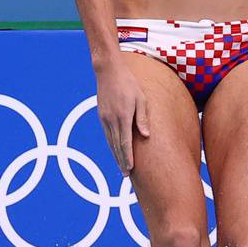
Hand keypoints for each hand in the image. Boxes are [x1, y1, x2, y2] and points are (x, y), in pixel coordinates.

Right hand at [93, 57, 148, 174]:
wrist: (108, 71)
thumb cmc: (129, 83)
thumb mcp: (141, 98)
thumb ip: (142, 118)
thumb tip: (146, 136)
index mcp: (123, 116)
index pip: (125, 142)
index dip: (128, 157)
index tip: (130, 169)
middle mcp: (111, 120)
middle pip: (116, 146)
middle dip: (121, 161)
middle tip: (126, 175)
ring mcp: (104, 118)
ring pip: (110, 142)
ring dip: (116, 155)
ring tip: (122, 167)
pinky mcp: (101, 116)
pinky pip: (107, 134)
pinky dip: (111, 145)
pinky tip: (115, 150)